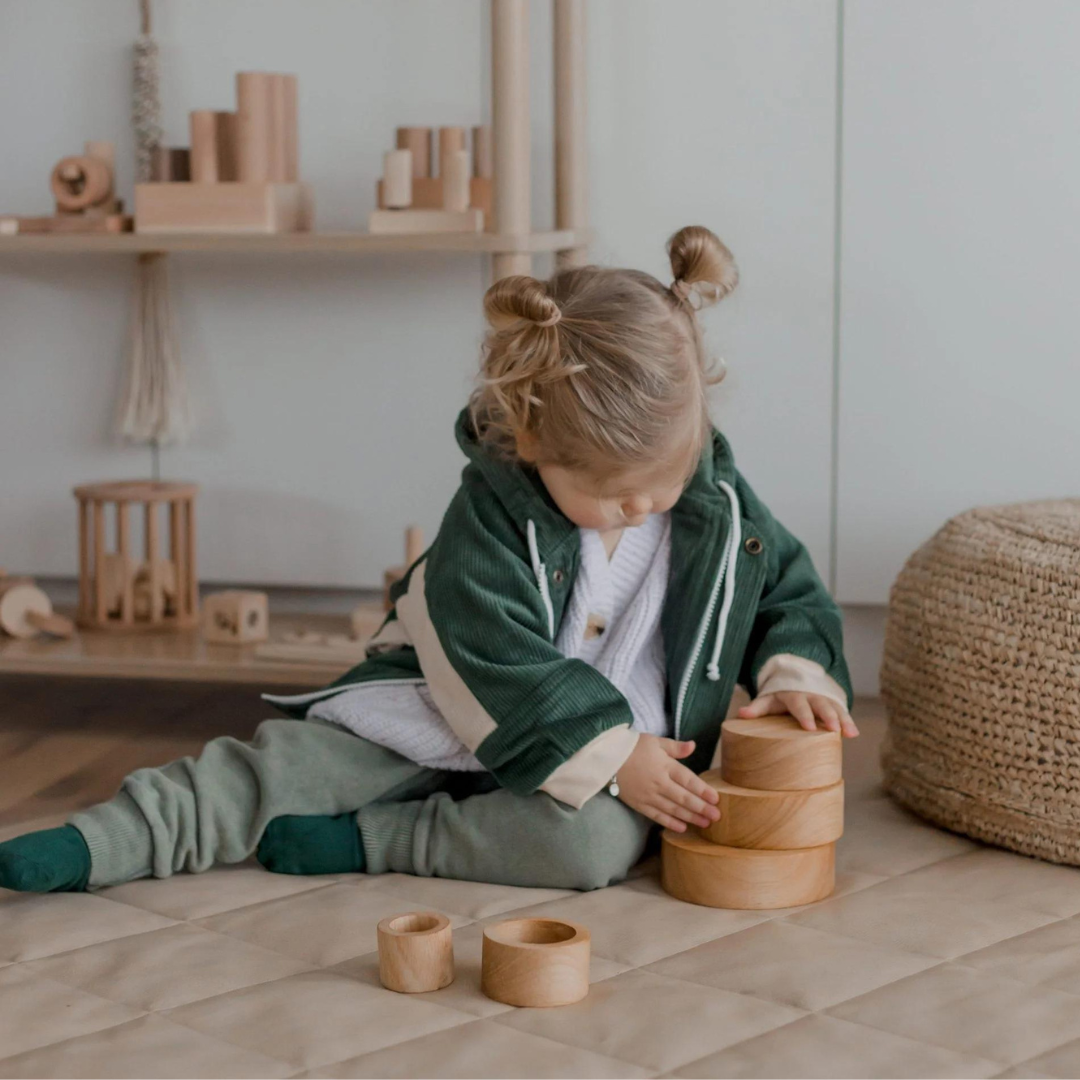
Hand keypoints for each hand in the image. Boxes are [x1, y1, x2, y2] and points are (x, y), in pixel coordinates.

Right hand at [615, 734, 720, 832]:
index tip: (716, 799)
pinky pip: (657, 816)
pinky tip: (682, 828)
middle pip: (684, 798)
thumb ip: (675, 747)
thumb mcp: (655, 742)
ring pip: (673, 810)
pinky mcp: (639, 804)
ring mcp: (648, 796)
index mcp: (665, 766)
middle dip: (702, 808)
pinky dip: (670, 823)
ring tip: (705, 824)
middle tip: (717, 817)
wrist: (606, 758)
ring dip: (690, 818)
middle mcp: (659, 783)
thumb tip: (693, 746)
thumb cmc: (632, 747)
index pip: (688, 780)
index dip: (703, 790)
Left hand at [738, 691, 858, 737]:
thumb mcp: (768, 699)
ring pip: (835, 708)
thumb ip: (756, 707)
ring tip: (850, 733)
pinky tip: (854, 734)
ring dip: (843, 719)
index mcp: (793, 694)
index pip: (799, 704)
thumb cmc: (780, 696)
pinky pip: (842, 712)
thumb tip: (740, 714)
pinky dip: (849, 721)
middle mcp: (810, 695)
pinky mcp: (833, 704)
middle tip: (834, 729)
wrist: (796, 680)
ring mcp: (823, 699)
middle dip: (828, 716)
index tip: (809, 727)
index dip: (804, 715)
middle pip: (820, 705)